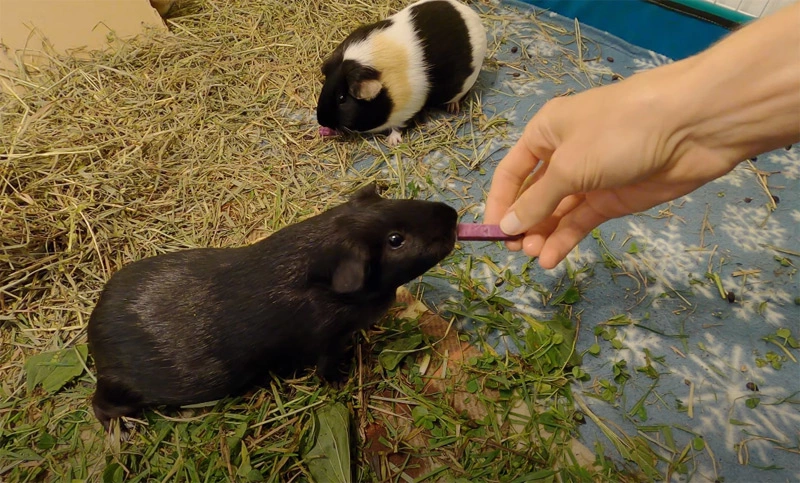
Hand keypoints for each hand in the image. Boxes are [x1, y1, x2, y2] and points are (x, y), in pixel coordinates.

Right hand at [484, 64, 738, 268]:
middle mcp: (564, 155)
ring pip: (556, 212)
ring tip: (533, 256)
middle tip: (515, 251)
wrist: (691, 126)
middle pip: (533, 195)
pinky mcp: (613, 199)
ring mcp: (590, 179)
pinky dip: (565, 239)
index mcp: (545, 133)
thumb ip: (536, 201)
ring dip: (542, 233)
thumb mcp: (569, 166)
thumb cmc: (617, 132)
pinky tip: (551, 258)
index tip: (493, 233)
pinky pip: (580, 221)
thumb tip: (507, 227)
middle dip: (522, 222)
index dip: (500, 202)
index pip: (512, 172)